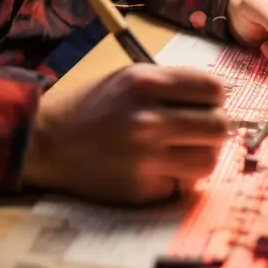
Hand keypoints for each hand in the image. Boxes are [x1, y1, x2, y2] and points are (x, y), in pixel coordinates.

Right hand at [23, 65, 227, 204]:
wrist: (48, 142)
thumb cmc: (92, 106)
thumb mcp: (128, 78)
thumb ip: (171, 86)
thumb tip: (218, 100)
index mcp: (144, 83)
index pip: (213, 88)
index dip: (215, 97)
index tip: (208, 103)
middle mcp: (147, 119)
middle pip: (219, 126)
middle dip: (214, 126)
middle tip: (200, 129)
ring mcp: (144, 157)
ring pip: (208, 160)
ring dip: (200, 155)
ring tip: (181, 150)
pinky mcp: (141, 189)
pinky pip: (181, 184)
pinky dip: (174, 178)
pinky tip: (154, 167)